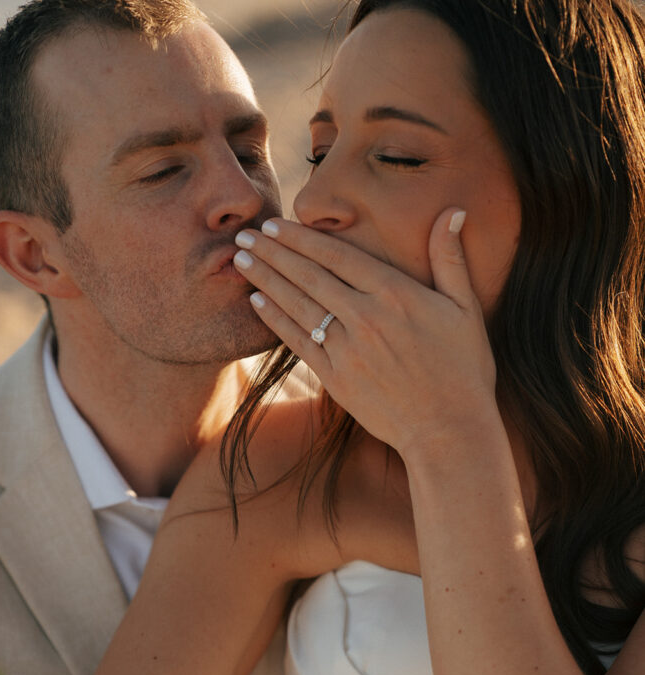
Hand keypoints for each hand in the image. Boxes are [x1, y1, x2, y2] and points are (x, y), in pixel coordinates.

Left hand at [233, 211, 497, 459]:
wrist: (448, 431)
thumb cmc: (464, 370)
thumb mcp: (465, 309)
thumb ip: (451, 259)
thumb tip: (453, 211)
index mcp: (395, 293)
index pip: (337, 255)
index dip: (301, 238)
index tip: (276, 224)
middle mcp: (365, 317)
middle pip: (308, 275)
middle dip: (272, 252)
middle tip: (244, 234)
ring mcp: (347, 349)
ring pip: (297, 304)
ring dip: (265, 279)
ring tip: (240, 259)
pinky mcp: (336, 378)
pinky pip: (298, 341)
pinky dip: (275, 319)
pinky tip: (256, 301)